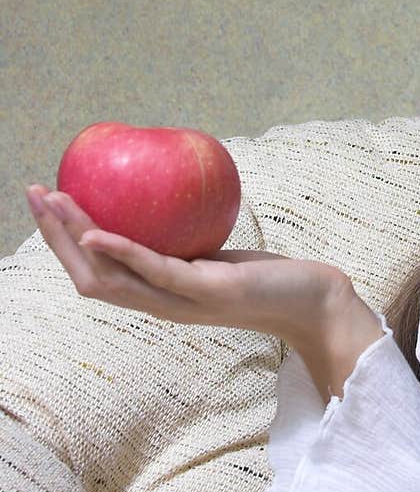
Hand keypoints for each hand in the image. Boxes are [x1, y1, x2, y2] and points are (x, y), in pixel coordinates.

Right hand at [24, 184, 354, 349]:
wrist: (311, 304)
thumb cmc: (267, 277)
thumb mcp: (216, 252)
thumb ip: (187, 234)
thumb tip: (167, 187)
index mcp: (157, 294)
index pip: (95, 272)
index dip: (63, 241)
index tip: (46, 201)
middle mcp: (160, 304)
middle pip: (88, 276)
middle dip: (54, 235)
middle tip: (34, 192)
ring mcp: (179, 302)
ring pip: (110, 276)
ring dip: (75, 237)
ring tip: (55, 202)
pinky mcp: (205, 293)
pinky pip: (154, 271)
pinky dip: (120, 251)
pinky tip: (97, 231)